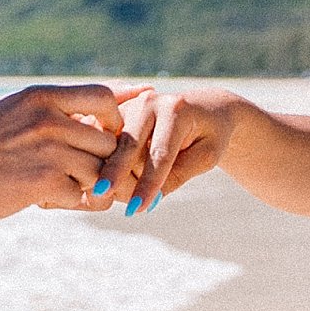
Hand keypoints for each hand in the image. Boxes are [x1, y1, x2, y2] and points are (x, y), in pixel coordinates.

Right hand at [0, 84, 125, 222]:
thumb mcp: (9, 111)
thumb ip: (47, 108)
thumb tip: (91, 106)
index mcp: (40, 97)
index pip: (102, 97)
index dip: (114, 117)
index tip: (105, 133)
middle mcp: (48, 119)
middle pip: (107, 141)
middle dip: (101, 160)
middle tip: (81, 171)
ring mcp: (48, 151)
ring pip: (98, 171)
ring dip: (85, 184)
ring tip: (60, 187)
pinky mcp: (44, 183)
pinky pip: (79, 195)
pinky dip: (68, 201)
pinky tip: (43, 199)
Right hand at [102, 85, 238, 212]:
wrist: (207, 107)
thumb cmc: (210, 135)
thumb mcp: (206, 156)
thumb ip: (180, 174)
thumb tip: (151, 198)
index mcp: (176, 109)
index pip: (159, 154)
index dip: (148, 183)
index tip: (138, 208)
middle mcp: (149, 102)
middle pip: (128, 143)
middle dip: (116, 172)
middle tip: (103, 197)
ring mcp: (131, 104)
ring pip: (112, 139)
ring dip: (107, 166)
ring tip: (106, 194)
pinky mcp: (119, 111)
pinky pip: (104, 136)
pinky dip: (101, 156)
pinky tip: (99, 178)